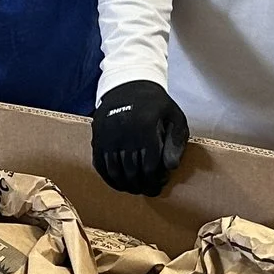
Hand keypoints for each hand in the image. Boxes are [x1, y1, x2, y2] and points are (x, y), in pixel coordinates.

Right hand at [92, 80, 187, 196]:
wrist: (128, 82)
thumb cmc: (155, 103)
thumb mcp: (174, 116)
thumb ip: (176, 141)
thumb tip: (171, 167)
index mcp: (145, 127)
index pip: (150, 165)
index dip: (156, 180)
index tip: (160, 184)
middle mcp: (123, 133)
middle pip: (132, 172)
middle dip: (142, 186)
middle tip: (150, 190)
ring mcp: (107, 136)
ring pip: (115, 171)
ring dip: (126, 185)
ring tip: (136, 189)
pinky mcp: (97, 137)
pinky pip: (100, 165)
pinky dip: (109, 178)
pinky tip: (119, 183)